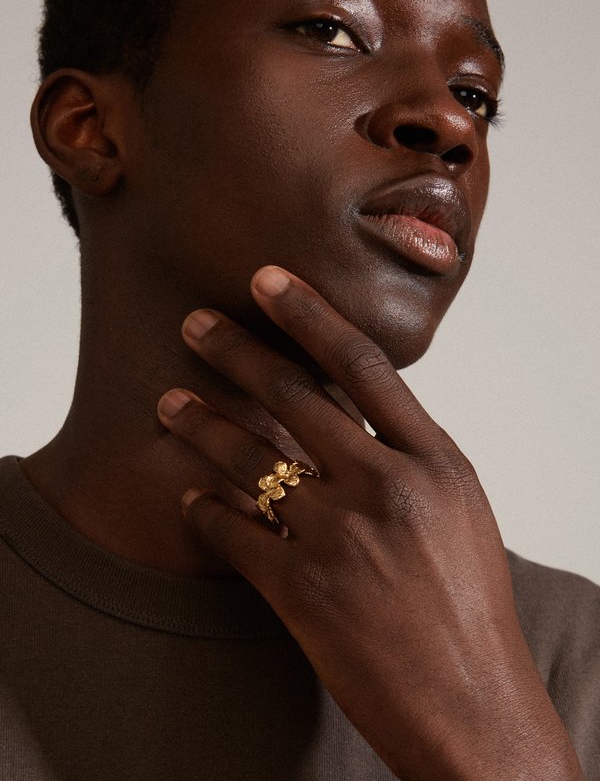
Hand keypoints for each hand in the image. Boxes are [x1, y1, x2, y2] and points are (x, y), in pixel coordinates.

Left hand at [158, 266, 583, 780]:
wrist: (472, 706)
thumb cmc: (470, 606)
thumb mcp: (459, 511)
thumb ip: (410, 456)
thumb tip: (353, 411)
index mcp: (435, 463)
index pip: (365, 366)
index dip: (311, 315)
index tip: (269, 280)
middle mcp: (386, 487)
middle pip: (296, 398)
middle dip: (236, 352)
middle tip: (193, 323)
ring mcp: (341, 536)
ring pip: (250, 459)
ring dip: (201, 426)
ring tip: (168, 403)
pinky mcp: (301, 589)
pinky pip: (234, 532)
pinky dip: (205, 511)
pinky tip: (190, 499)